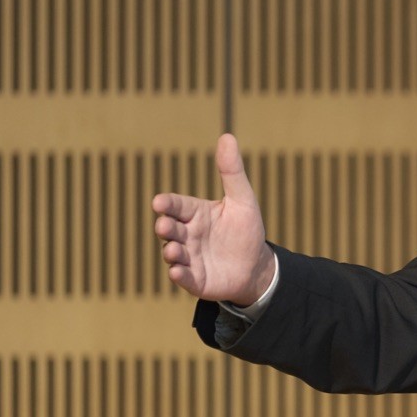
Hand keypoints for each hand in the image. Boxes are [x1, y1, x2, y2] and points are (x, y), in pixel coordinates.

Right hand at [152, 133, 275, 304]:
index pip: (176, 205)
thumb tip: (227, 136)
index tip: (160, 203)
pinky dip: (178, 275)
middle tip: (165, 226)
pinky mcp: (194, 279)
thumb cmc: (246, 231)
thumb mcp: (243, 200)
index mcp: (195, 213)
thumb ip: (232, 172)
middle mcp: (187, 235)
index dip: (167, 204)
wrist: (256, 267)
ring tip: (174, 250)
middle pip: (170, 228)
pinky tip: (177, 272)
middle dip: (165, 227)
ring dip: (171, 252)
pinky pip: (183, 277)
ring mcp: (188, 257)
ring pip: (172, 253)